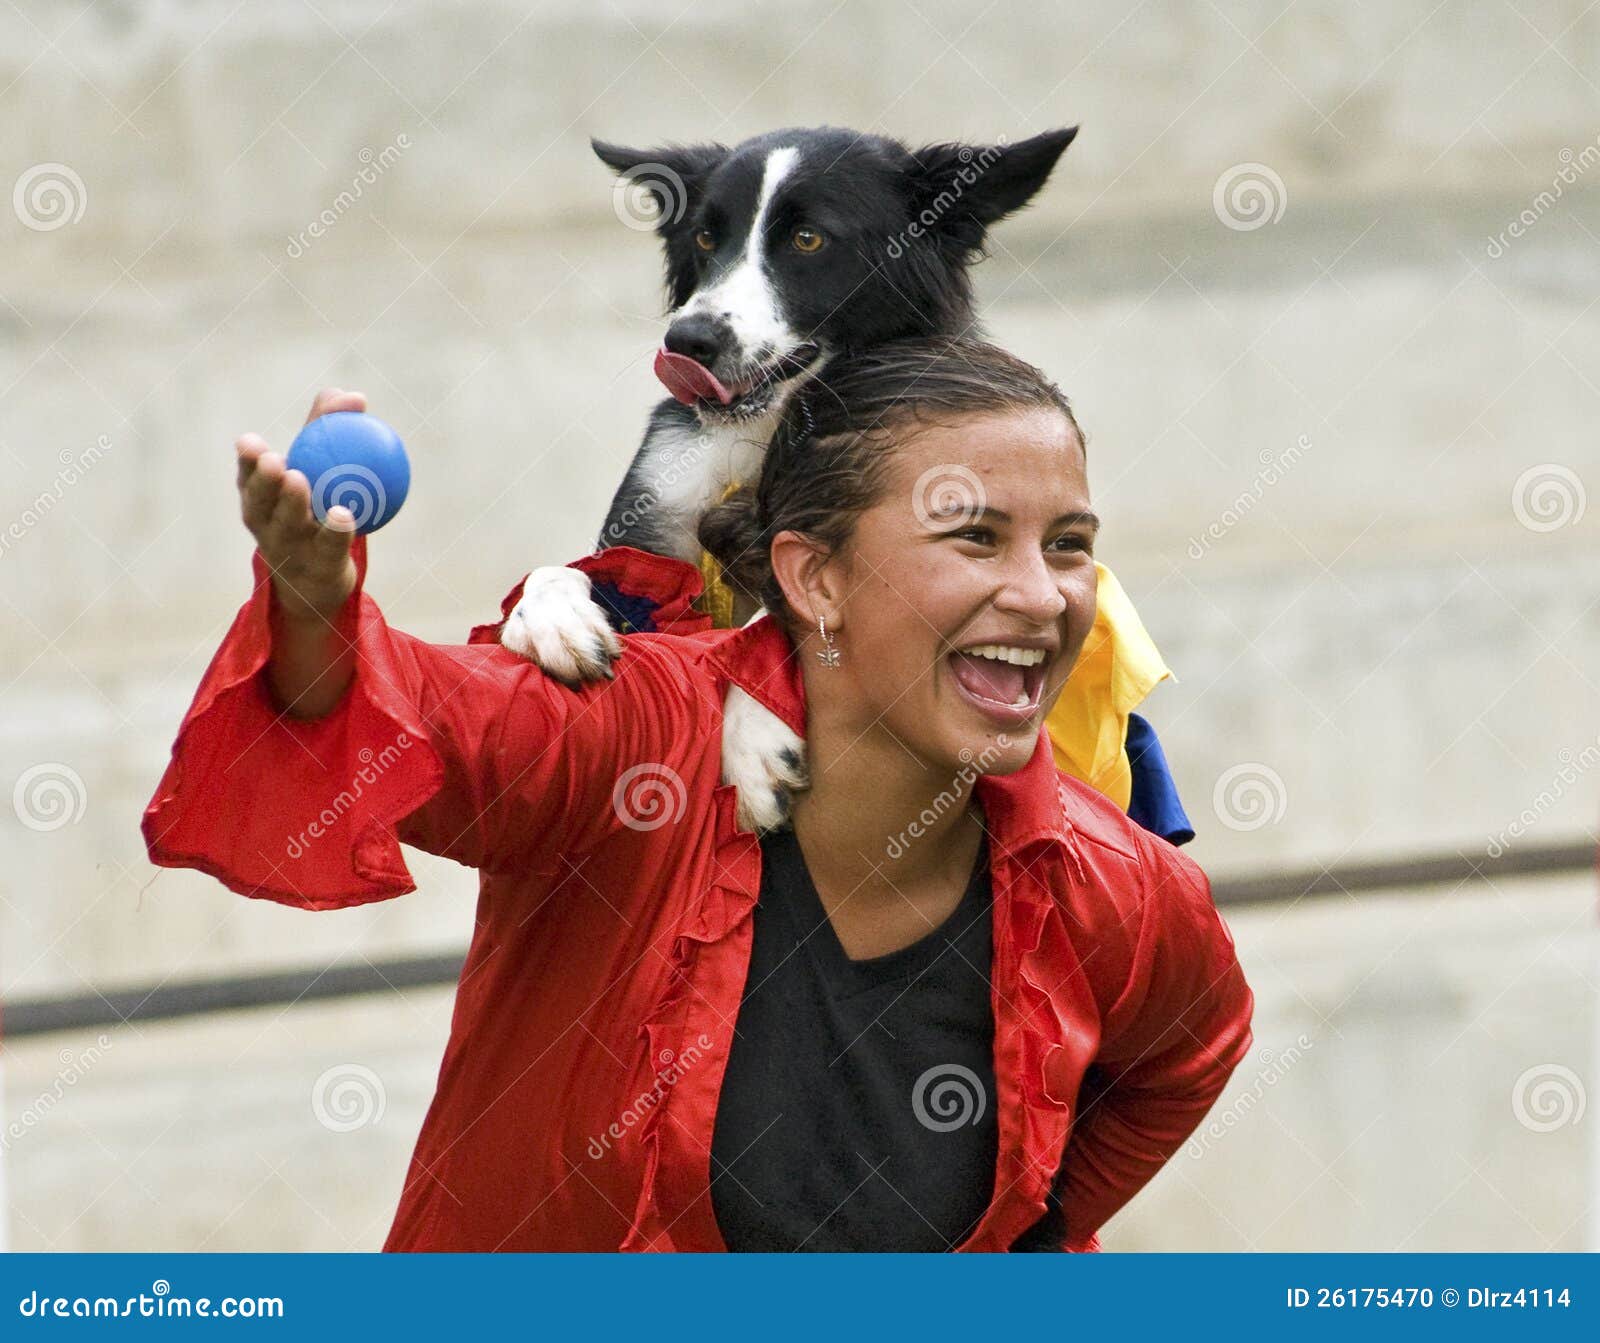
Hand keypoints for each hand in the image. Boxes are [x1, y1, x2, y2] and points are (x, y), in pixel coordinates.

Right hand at [237, 387, 365, 623]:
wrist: (320, 578)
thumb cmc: (316, 511)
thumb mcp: (321, 471)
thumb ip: (330, 432)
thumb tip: (354, 396)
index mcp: (261, 499)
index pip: (249, 477)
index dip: (247, 460)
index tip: (249, 441)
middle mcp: (267, 525)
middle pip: (259, 503)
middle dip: (260, 481)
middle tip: (273, 460)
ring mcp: (291, 550)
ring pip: (287, 526)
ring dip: (291, 504)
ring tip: (298, 480)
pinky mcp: (318, 567)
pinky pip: (328, 546)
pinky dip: (335, 530)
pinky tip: (344, 513)